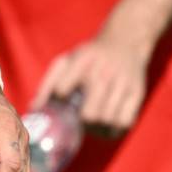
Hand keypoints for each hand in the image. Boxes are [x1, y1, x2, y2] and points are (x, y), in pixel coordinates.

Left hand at [34, 30, 150, 137]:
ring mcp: (123, 83)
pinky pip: (124, 122)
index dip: (59, 101)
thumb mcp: (67, 61)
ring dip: (98, 128)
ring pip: (107, 121)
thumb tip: (34, 110)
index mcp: (82, 61)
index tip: (62, 102)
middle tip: (80, 120)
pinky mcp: (137, 93)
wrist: (126, 42)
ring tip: (93, 124)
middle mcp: (104, 72)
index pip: (62, 90)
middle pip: (90, 114)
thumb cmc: (90, 57)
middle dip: (82, 122)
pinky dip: (114, 129)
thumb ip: (48, 84)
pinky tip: (107, 125)